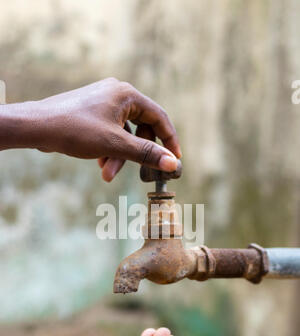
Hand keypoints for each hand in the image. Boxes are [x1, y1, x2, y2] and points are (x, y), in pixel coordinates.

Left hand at [26, 78, 180, 180]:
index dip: (169, 140)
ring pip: (124, 134)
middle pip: (141, 127)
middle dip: (136, 153)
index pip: (159, 117)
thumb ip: (146, 153)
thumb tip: (172, 163)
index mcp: (127, 94)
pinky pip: (110, 133)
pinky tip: (100, 163)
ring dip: (119, 156)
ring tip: (107, 173)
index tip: (175, 160)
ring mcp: (104, 102)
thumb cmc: (75, 130)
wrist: (37, 127)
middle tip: (140, 172)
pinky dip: (109, 149)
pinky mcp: (93, 112)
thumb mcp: (115, 144)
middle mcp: (117, 94)